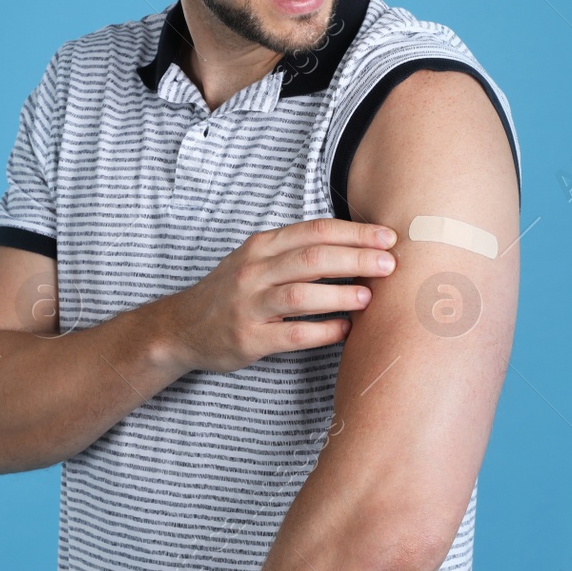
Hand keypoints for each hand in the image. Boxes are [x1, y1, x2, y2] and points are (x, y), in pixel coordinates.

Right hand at [159, 218, 397, 373]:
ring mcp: (249, 305)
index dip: (354, 232)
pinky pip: (292, 334)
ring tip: (369, 296)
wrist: (182, 327)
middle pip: (311, 257)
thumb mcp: (257, 260)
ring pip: (300, 294)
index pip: (314, 231)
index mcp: (261, 246)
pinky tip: (346, 330)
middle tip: (390, 264)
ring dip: (339, 294)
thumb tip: (359, 247)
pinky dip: (323, 331)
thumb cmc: (233, 291)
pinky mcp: (248, 339)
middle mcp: (253, 271)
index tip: (388, 237)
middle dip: (355, 258)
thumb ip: (297, 252)